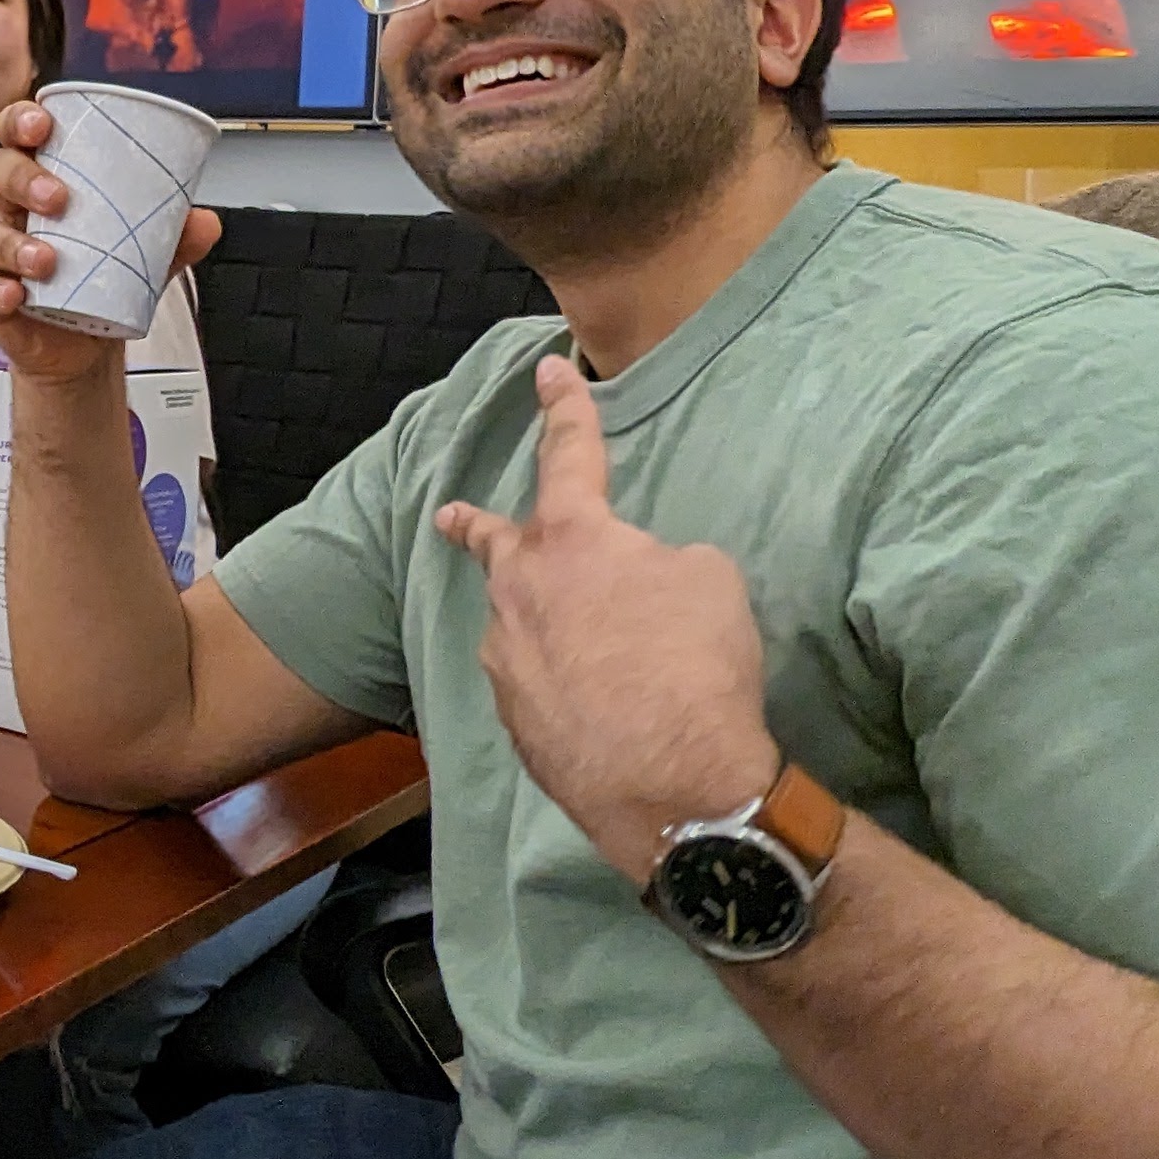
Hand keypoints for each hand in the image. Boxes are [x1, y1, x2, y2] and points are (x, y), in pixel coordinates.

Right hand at [0, 98, 220, 384]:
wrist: (86, 343)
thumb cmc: (103, 277)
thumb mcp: (145, 254)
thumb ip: (174, 237)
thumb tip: (205, 221)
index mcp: (44, 179)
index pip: (19, 135)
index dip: (20, 121)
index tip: (43, 126)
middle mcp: (14, 208)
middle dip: (21, 177)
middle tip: (58, 198)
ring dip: (11, 243)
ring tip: (47, 261)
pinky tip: (15, 294)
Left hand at [433, 355, 779, 885]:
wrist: (676, 785)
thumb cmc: (699, 668)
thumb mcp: (707, 582)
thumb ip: (656, 563)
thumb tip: (637, 581)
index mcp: (571, 541)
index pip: (569, 455)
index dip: (564, 409)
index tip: (547, 372)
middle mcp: (520, 592)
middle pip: (494, 542)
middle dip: (476, 524)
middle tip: (451, 514)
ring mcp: (507, 661)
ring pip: (515, 622)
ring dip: (540, 622)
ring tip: (582, 644)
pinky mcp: (513, 721)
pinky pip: (534, 684)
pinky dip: (557, 683)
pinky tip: (591, 705)